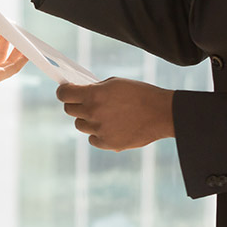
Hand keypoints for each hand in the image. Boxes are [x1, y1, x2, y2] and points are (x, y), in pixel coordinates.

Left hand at [57, 77, 174, 150]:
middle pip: (70, 110)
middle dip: (75, 105)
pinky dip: (98, 134)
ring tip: (103, 115)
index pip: (64, 94)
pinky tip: (110, 127)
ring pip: (81, 125)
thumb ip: (95, 89)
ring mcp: (100, 130)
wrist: (163, 113)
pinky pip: (92, 139)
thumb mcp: (116, 83)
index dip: (63, 92)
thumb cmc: (141, 94)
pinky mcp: (108, 143)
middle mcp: (93, 113)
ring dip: (87, 120)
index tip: (65, 91)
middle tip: (84, 102)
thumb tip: (80, 93)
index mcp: (94, 95)